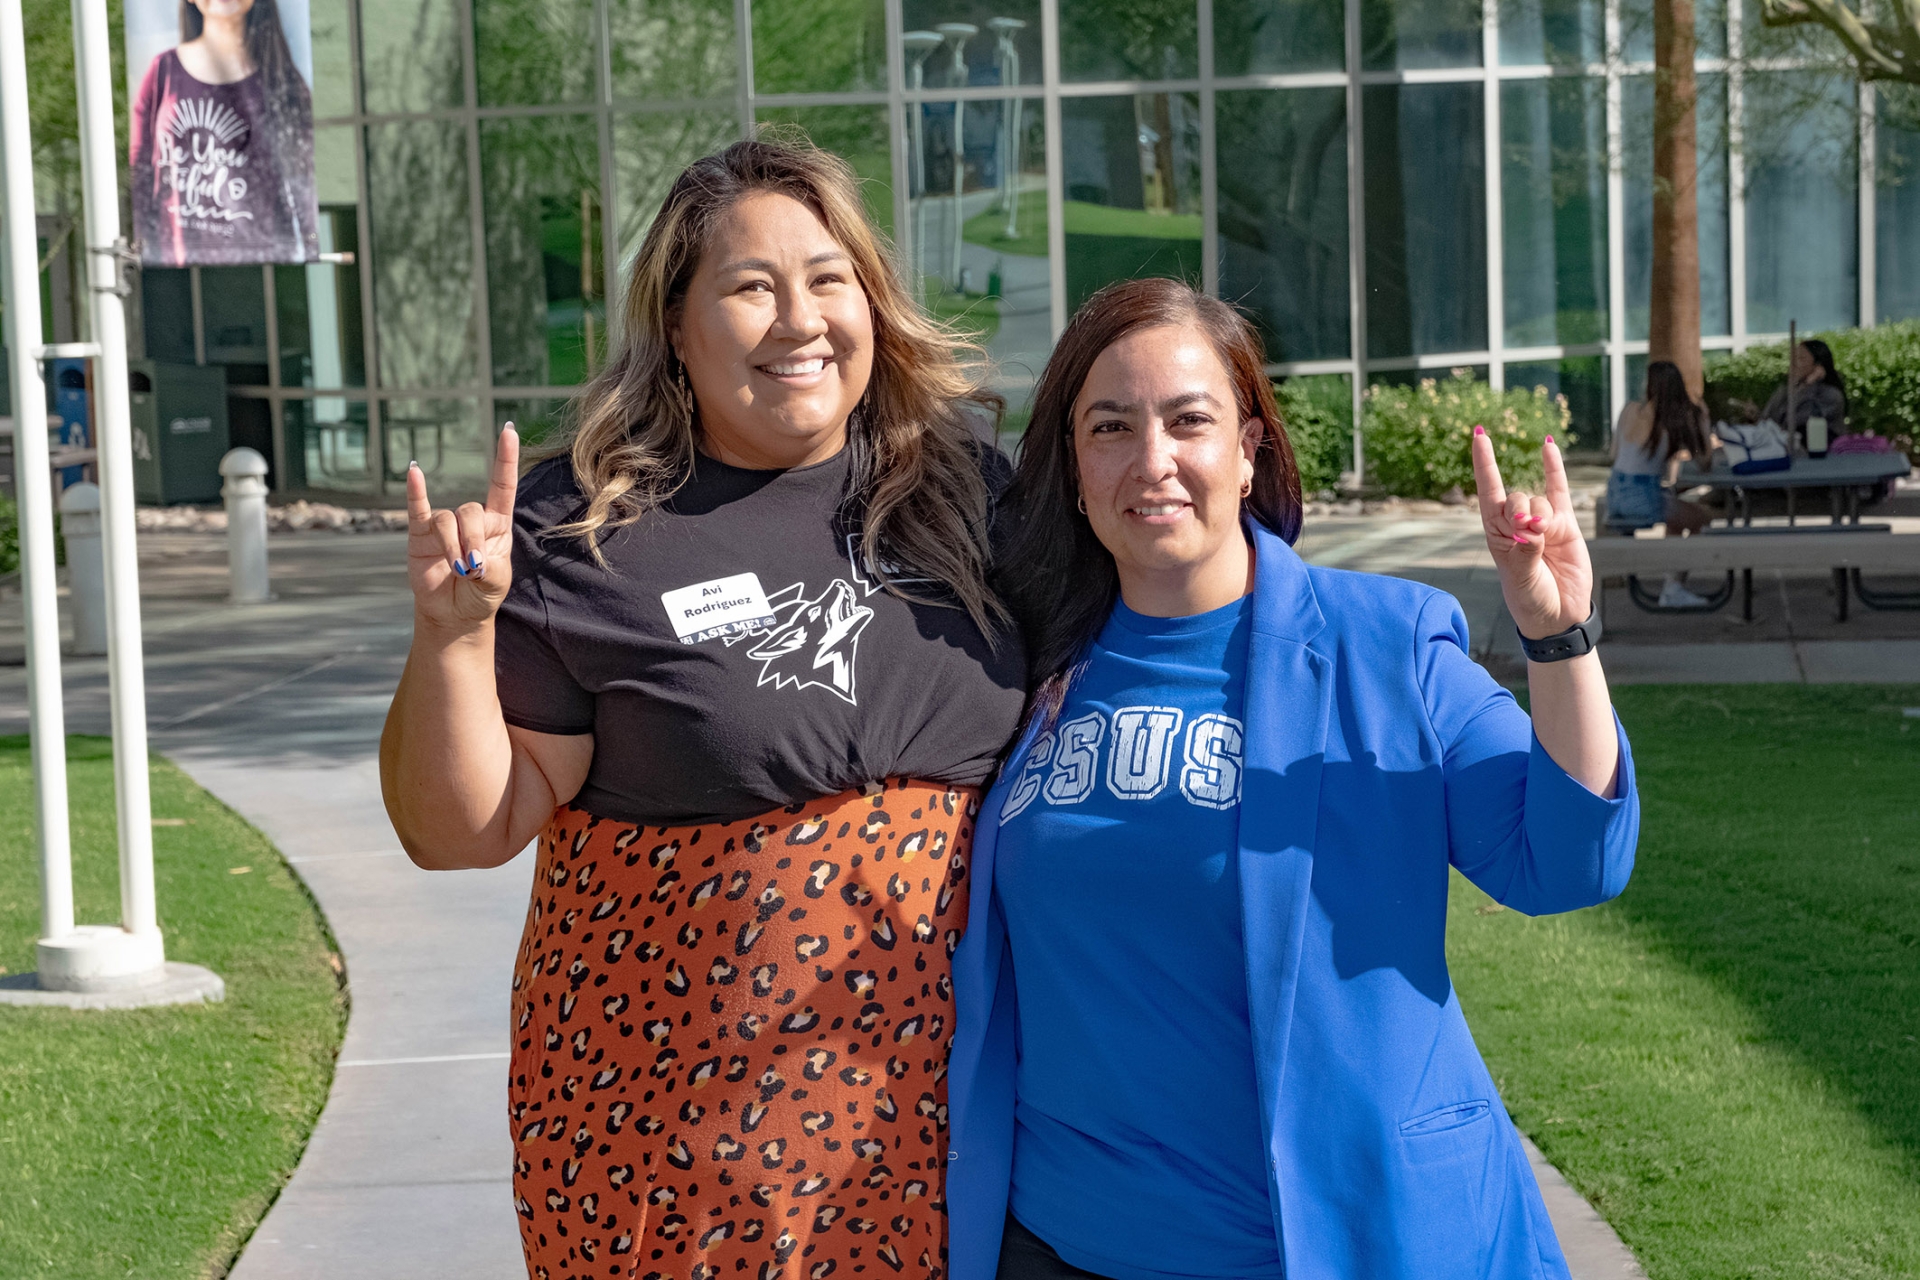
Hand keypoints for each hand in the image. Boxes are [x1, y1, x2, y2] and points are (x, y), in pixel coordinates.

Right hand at [406, 425, 518, 632]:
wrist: (454, 613)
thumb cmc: (480, 594)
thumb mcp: (496, 583)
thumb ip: (490, 566)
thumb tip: (470, 556)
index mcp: (498, 524)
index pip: (503, 486)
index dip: (506, 459)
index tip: (508, 430)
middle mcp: (472, 519)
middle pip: (471, 511)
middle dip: (472, 541)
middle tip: (472, 569)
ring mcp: (445, 524)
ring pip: (447, 520)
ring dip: (452, 546)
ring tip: (458, 571)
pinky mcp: (421, 533)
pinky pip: (418, 508)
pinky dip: (416, 491)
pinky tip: (414, 471)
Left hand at [1472, 430, 1591, 640]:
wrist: (1558, 615)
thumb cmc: (1531, 599)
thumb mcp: (1521, 578)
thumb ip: (1527, 550)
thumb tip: (1535, 527)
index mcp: (1496, 534)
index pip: (1487, 492)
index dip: (1484, 463)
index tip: (1479, 434)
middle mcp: (1515, 524)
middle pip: (1514, 497)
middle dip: (1518, 509)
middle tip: (1526, 532)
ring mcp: (1541, 522)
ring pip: (1539, 500)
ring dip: (1539, 514)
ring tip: (1542, 537)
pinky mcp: (1565, 524)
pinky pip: (1559, 490)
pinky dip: (1553, 467)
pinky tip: (1546, 444)